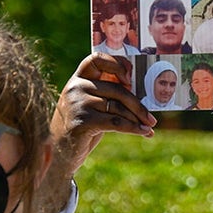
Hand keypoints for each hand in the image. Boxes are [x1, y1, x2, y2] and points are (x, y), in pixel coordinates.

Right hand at [36, 54, 154, 212]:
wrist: (60, 153)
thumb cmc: (81, 126)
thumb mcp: (91, 105)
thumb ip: (108, 94)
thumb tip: (143, 96)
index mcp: (78, 78)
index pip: (97, 59)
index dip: (117, 64)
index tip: (131, 78)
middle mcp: (76, 87)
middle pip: (117, 90)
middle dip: (138, 105)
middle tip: (152, 118)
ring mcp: (77, 103)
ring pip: (118, 107)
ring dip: (137, 119)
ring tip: (149, 127)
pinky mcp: (82, 121)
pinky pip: (116, 122)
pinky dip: (133, 128)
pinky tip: (144, 133)